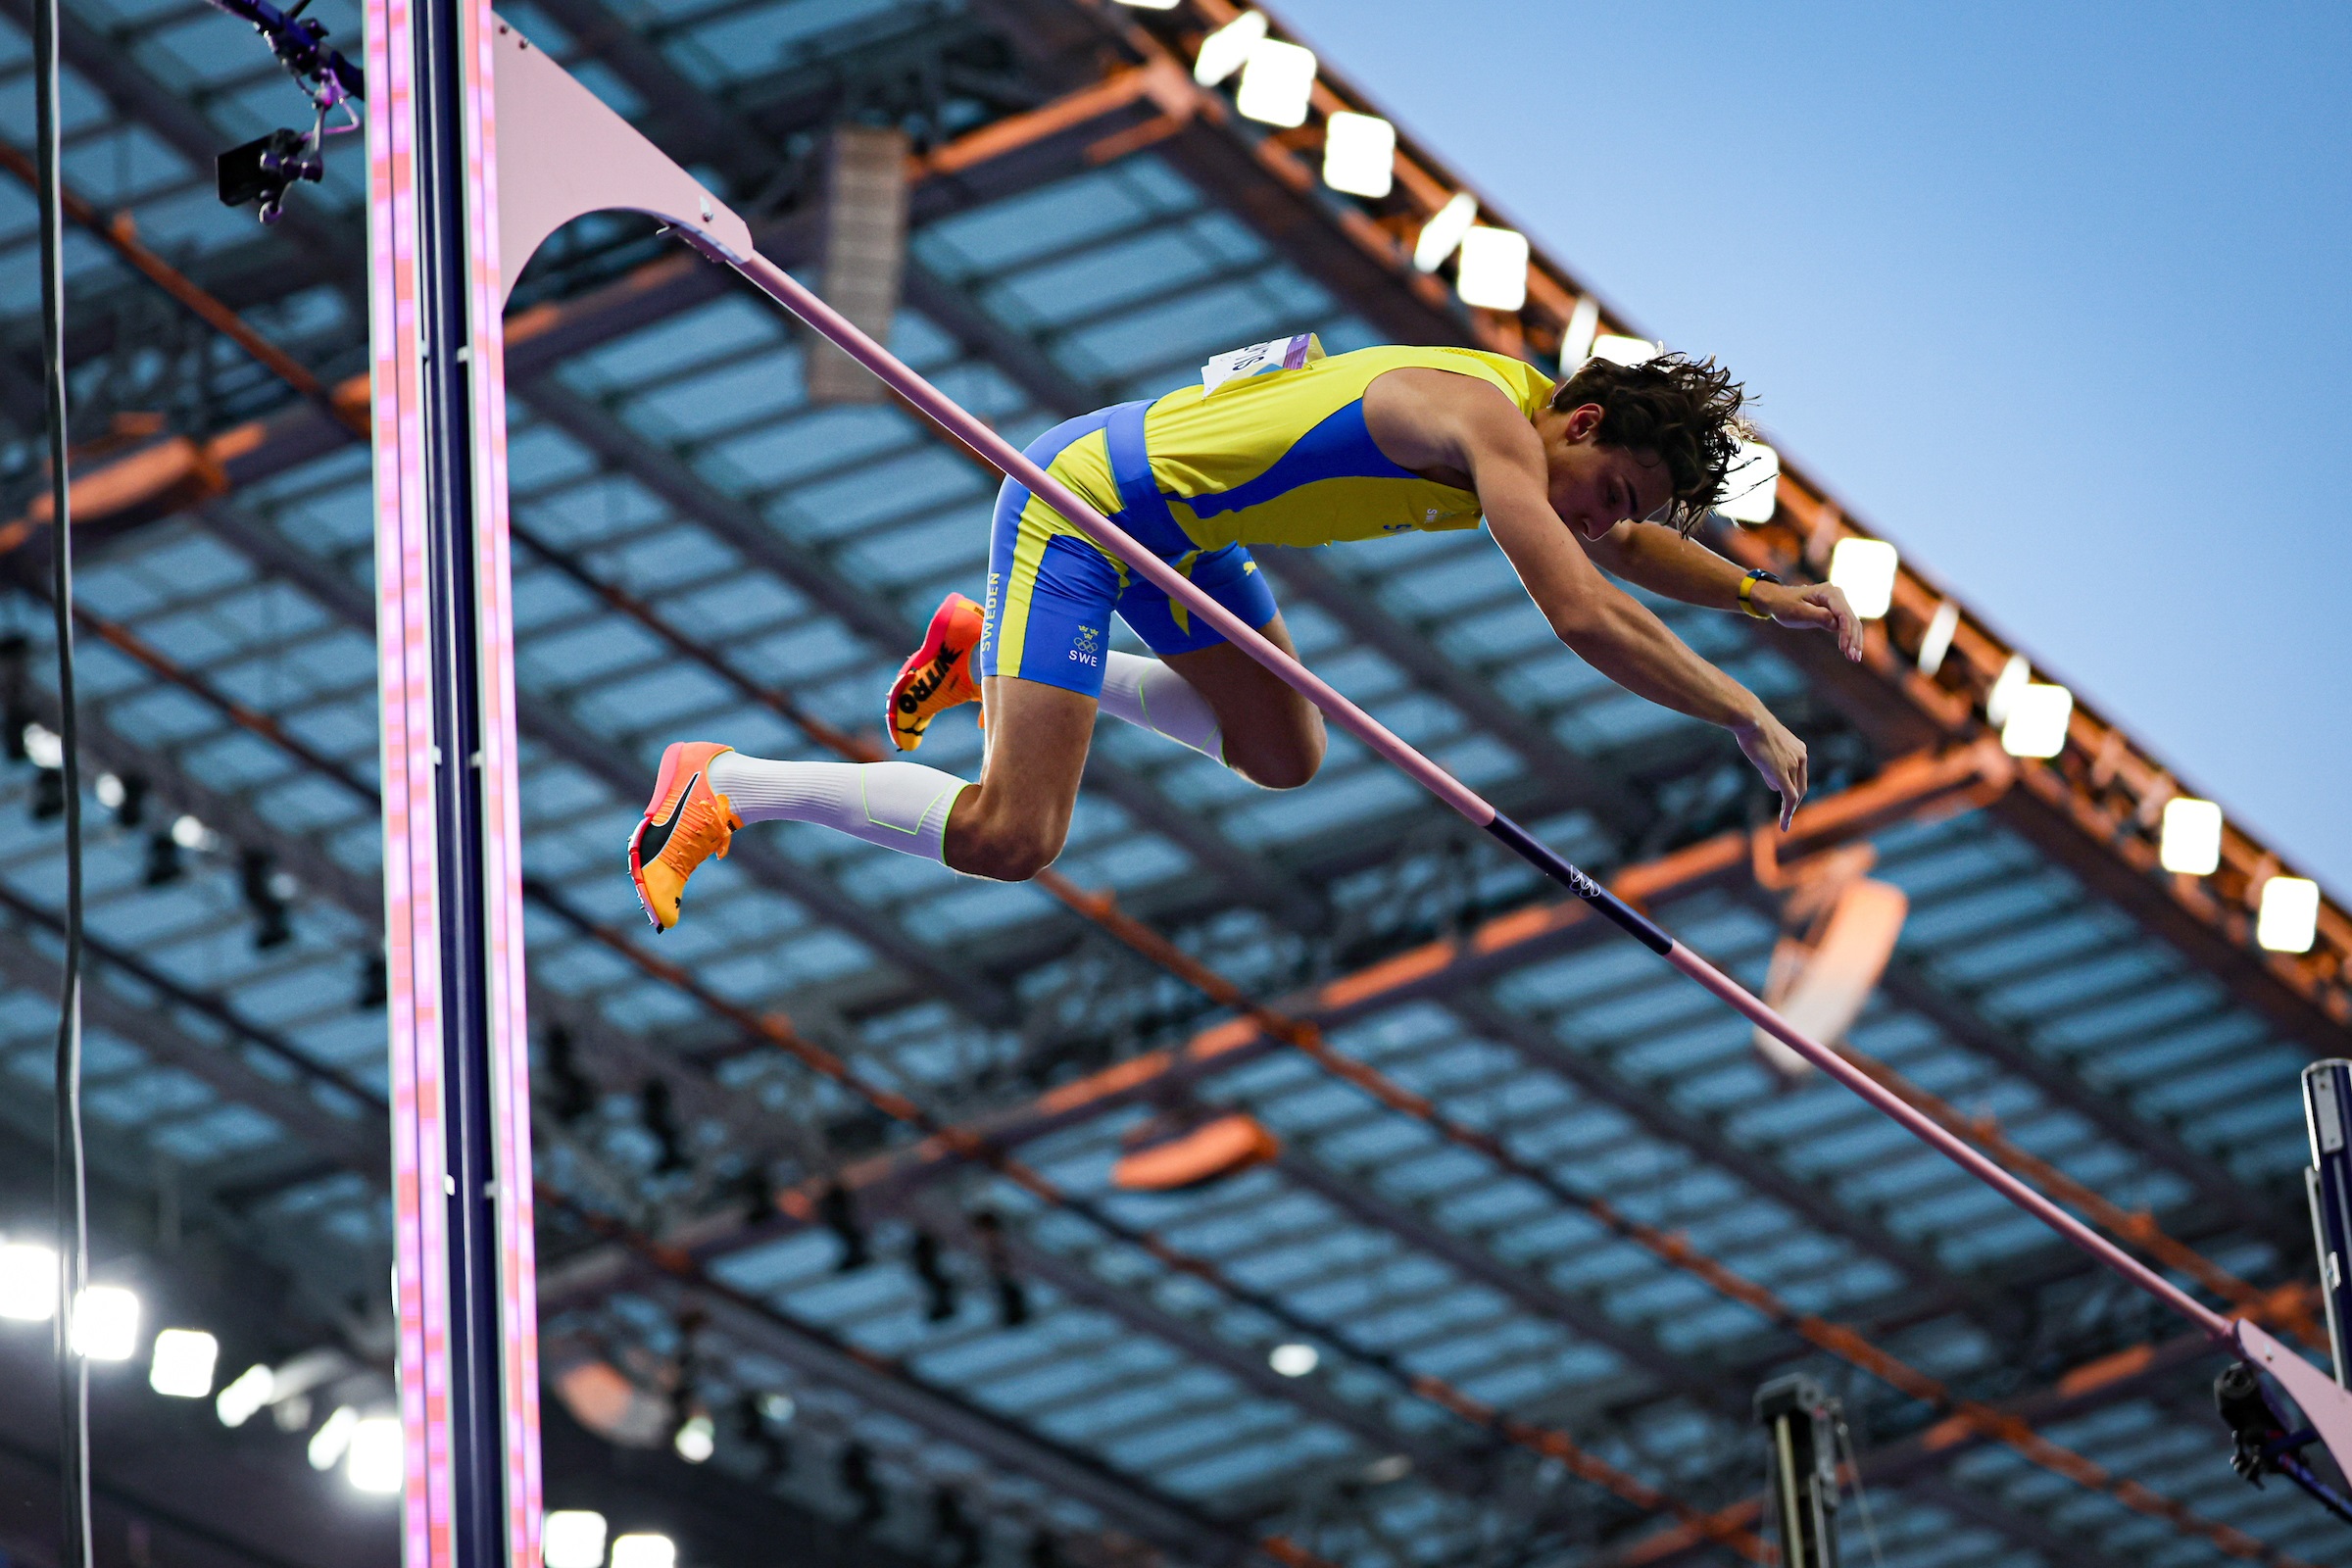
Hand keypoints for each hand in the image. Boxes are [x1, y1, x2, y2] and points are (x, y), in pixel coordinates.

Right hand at [1733, 708, 1808, 829]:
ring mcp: (1793, 765)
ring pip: (1792, 792)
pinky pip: (1789, 797)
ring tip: (1782, 819)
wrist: (1750, 719)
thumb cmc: (1753, 728)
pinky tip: (1784, 825)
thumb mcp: (1766, 748)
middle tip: (1787, 816)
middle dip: (1794, 802)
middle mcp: (1801, 757)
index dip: (1792, 788)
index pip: (1799, 775)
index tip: (1787, 800)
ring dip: (1787, 807)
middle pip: (1801, 786)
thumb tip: (1774, 786)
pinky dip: (1788, 813)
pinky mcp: (1782, 772)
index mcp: (1800, 749)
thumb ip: (1773, 767)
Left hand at [1759, 581, 1861, 661]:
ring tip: (1854, 659)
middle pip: (1851, 619)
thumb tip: (1836, 624)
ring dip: (1854, 641)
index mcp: (1829, 592)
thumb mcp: (1798, 611)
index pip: (1843, 614)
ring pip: (1852, 623)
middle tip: (1853, 658)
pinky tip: (1851, 652)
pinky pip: (1846, 626)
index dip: (1846, 632)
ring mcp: (1837, 603)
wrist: (1777, 600)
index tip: (1843, 649)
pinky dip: (1849, 638)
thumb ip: (1818, 616)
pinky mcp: (1835, 612)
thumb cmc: (1784, 605)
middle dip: (1853, 639)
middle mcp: (1837, 595)